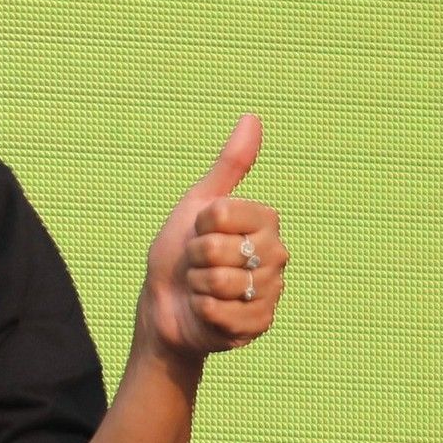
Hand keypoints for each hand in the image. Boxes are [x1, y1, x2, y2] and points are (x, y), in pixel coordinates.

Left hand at [140, 115, 287, 360]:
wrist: (164, 305)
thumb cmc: (180, 251)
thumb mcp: (198, 204)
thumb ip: (230, 165)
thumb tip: (252, 117)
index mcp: (266, 221)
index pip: (223, 214)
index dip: (199, 226)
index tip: (199, 233)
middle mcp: (277, 254)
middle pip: (220, 250)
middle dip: (196, 259)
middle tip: (198, 265)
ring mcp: (271, 291)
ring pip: (221, 283)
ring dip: (198, 288)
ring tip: (202, 289)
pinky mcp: (259, 324)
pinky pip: (223, 313)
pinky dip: (203, 313)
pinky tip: (207, 312)